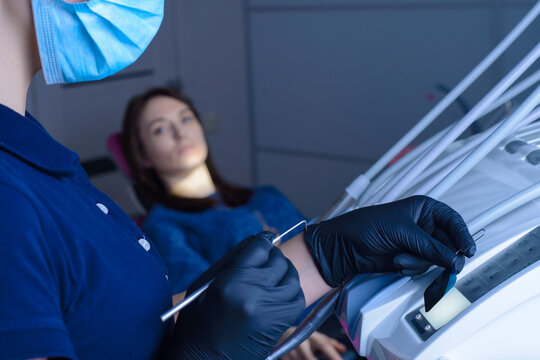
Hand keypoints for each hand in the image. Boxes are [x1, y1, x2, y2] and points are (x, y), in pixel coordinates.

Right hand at [164, 232, 305, 359]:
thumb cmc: (198, 322)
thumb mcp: (204, 285)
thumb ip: (231, 260)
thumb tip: (255, 240)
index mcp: (231, 283)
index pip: (259, 248)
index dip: (262, 241)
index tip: (264, 239)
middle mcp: (253, 296)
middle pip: (278, 262)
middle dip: (273, 256)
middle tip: (266, 258)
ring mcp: (270, 312)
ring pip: (291, 278)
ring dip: (284, 272)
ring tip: (274, 273)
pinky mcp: (279, 325)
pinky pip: (297, 299)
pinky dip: (292, 290)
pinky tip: (280, 291)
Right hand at [279, 328, 345, 359]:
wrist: (284, 336)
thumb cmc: (305, 338)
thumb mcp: (318, 338)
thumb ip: (331, 343)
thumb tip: (344, 349)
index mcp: (310, 336)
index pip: (323, 345)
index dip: (333, 355)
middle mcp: (300, 343)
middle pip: (310, 358)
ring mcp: (290, 351)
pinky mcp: (283, 357)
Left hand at [304, 196, 475, 286]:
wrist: (346, 247)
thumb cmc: (366, 227)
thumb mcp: (403, 232)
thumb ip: (431, 247)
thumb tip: (454, 260)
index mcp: (423, 209)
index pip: (453, 220)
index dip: (462, 235)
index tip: (467, 250)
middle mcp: (423, 225)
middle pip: (449, 243)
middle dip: (442, 254)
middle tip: (445, 263)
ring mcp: (417, 243)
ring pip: (437, 258)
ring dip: (420, 261)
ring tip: (401, 256)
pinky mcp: (410, 258)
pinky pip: (424, 267)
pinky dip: (412, 267)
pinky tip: (397, 262)